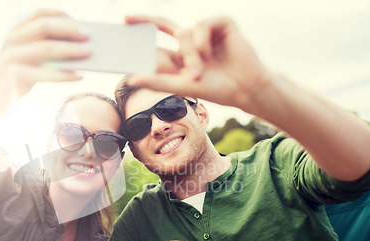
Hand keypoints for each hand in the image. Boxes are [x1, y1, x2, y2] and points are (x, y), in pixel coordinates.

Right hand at [0, 8, 90, 116]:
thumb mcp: (27, 61)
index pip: (39, 14)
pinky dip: (64, 74)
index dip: (60, 15)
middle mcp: (12, 41)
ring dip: (70, 49)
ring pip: (46, 48)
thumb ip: (44, 51)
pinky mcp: (14, 76)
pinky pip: (45, 73)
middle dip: (68, 29)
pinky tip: (79, 76)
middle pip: (44, 27)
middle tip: (88, 35)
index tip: (79, 21)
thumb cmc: (16, 80)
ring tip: (88, 53)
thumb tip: (78, 47)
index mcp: (15, 32)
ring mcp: (11, 58)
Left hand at [125, 15, 270, 113]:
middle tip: (138, 29)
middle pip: (167, 27)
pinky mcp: (222, 24)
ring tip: (201, 70)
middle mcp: (192, 42)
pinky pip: (202, 24)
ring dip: (191, 53)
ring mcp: (207, 32)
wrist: (245, 89)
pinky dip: (202, 40)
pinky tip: (209, 53)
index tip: (124, 23)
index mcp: (182, 56)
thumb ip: (157, 81)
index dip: (143, 31)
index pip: (158, 40)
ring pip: (186, 32)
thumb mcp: (181, 86)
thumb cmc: (216, 90)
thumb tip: (130, 79)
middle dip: (153, 26)